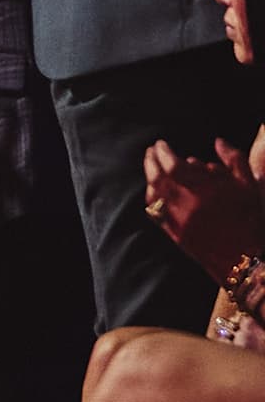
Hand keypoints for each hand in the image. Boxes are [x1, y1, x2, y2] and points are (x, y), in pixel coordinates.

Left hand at [143, 136, 264, 283]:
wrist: (247, 259)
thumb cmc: (251, 219)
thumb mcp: (249, 186)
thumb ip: (234, 159)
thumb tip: (218, 141)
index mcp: (204, 191)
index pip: (172, 165)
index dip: (162, 152)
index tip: (160, 144)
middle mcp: (187, 206)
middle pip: (157, 178)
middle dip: (151, 161)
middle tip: (151, 151)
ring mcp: (179, 222)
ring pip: (154, 194)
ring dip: (149, 177)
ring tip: (152, 167)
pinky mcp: (176, 235)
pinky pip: (155, 212)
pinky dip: (152, 197)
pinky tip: (155, 189)